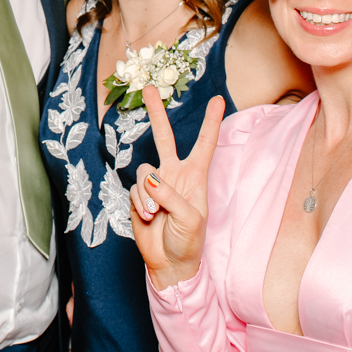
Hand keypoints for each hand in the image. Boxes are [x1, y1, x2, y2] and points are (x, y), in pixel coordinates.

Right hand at [128, 86, 223, 290]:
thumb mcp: (190, 220)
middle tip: (150, 88)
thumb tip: (150, 178)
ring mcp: (155, 184)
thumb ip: (171, 196)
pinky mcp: (139, 195)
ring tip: (157, 215)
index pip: (205, 145)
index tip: (218, 100)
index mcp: (196, 178)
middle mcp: (175, 175)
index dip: (211, 123)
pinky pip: (134, 189)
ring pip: (144, 171)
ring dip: (148, 195)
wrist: (168, 263)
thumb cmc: (189, 242)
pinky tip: (148, 217)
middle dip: (157, 113)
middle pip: (164, 137)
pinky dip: (140, 204)